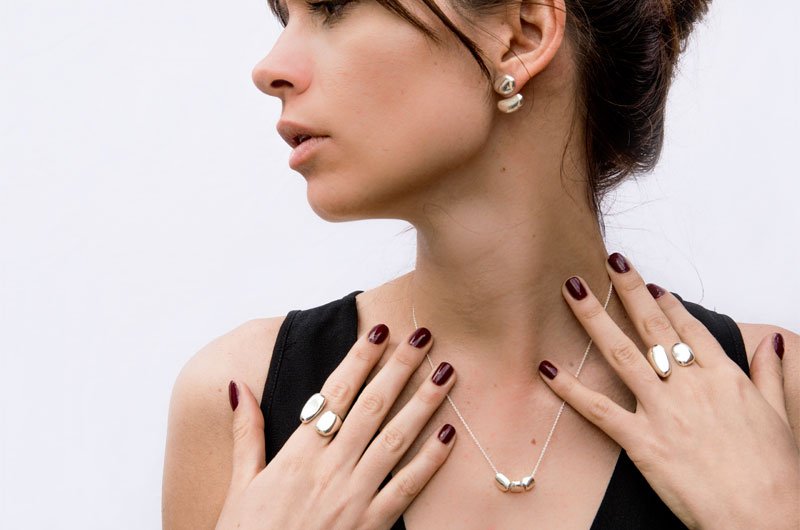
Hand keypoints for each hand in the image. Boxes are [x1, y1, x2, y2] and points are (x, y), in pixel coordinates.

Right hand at [215, 325, 456, 529]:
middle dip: (399, 367)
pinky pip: (406, 488)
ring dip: (423, 403)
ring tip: (446, 373)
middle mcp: (329, 469)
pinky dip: (430, 461)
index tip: (378, 330)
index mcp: (297, 455)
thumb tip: (238, 386)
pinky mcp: (371, 526)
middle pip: (372, 407)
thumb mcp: (241, 484)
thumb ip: (247, 433)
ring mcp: (353, 497)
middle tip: (423, 336)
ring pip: (395, 439)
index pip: (334, 393)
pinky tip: (449, 435)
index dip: (359, 359)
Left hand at [537, 254, 799, 529]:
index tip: (650, 283)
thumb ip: (770, 375)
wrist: (766, 520)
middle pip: (652, 328)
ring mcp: (663, 412)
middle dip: (627, 290)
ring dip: (593, 319)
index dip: (667, 304)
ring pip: (621, 354)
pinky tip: (549, 367)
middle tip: (609, 261)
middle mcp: (690, 387)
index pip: (688, 330)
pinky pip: (599, 410)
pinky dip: (571, 388)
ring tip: (571, 290)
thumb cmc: (777, 475)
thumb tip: (770, 344)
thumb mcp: (782, 417)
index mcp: (724, 379)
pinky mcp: (642, 442)